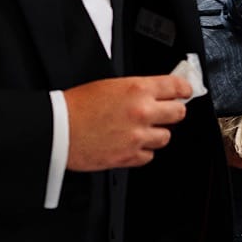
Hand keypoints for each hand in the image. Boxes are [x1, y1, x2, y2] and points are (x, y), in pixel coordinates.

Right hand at [65, 75, 191, 171]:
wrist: (56, 131)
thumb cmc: (75, 107)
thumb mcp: (110, 86)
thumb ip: (137, 89)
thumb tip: (156, 92)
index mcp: (137, 90)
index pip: (177, 86)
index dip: (184, 89)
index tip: (185, 92)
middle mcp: (142, 112)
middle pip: (178, 113)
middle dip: (172, 112)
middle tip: (164, 112)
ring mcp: (137, 136)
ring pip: (166, 136)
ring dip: (156, 133)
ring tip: (140, 130)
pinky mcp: (129, 156)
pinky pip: (149, 155)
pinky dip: (142, 151)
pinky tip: (130, 144)